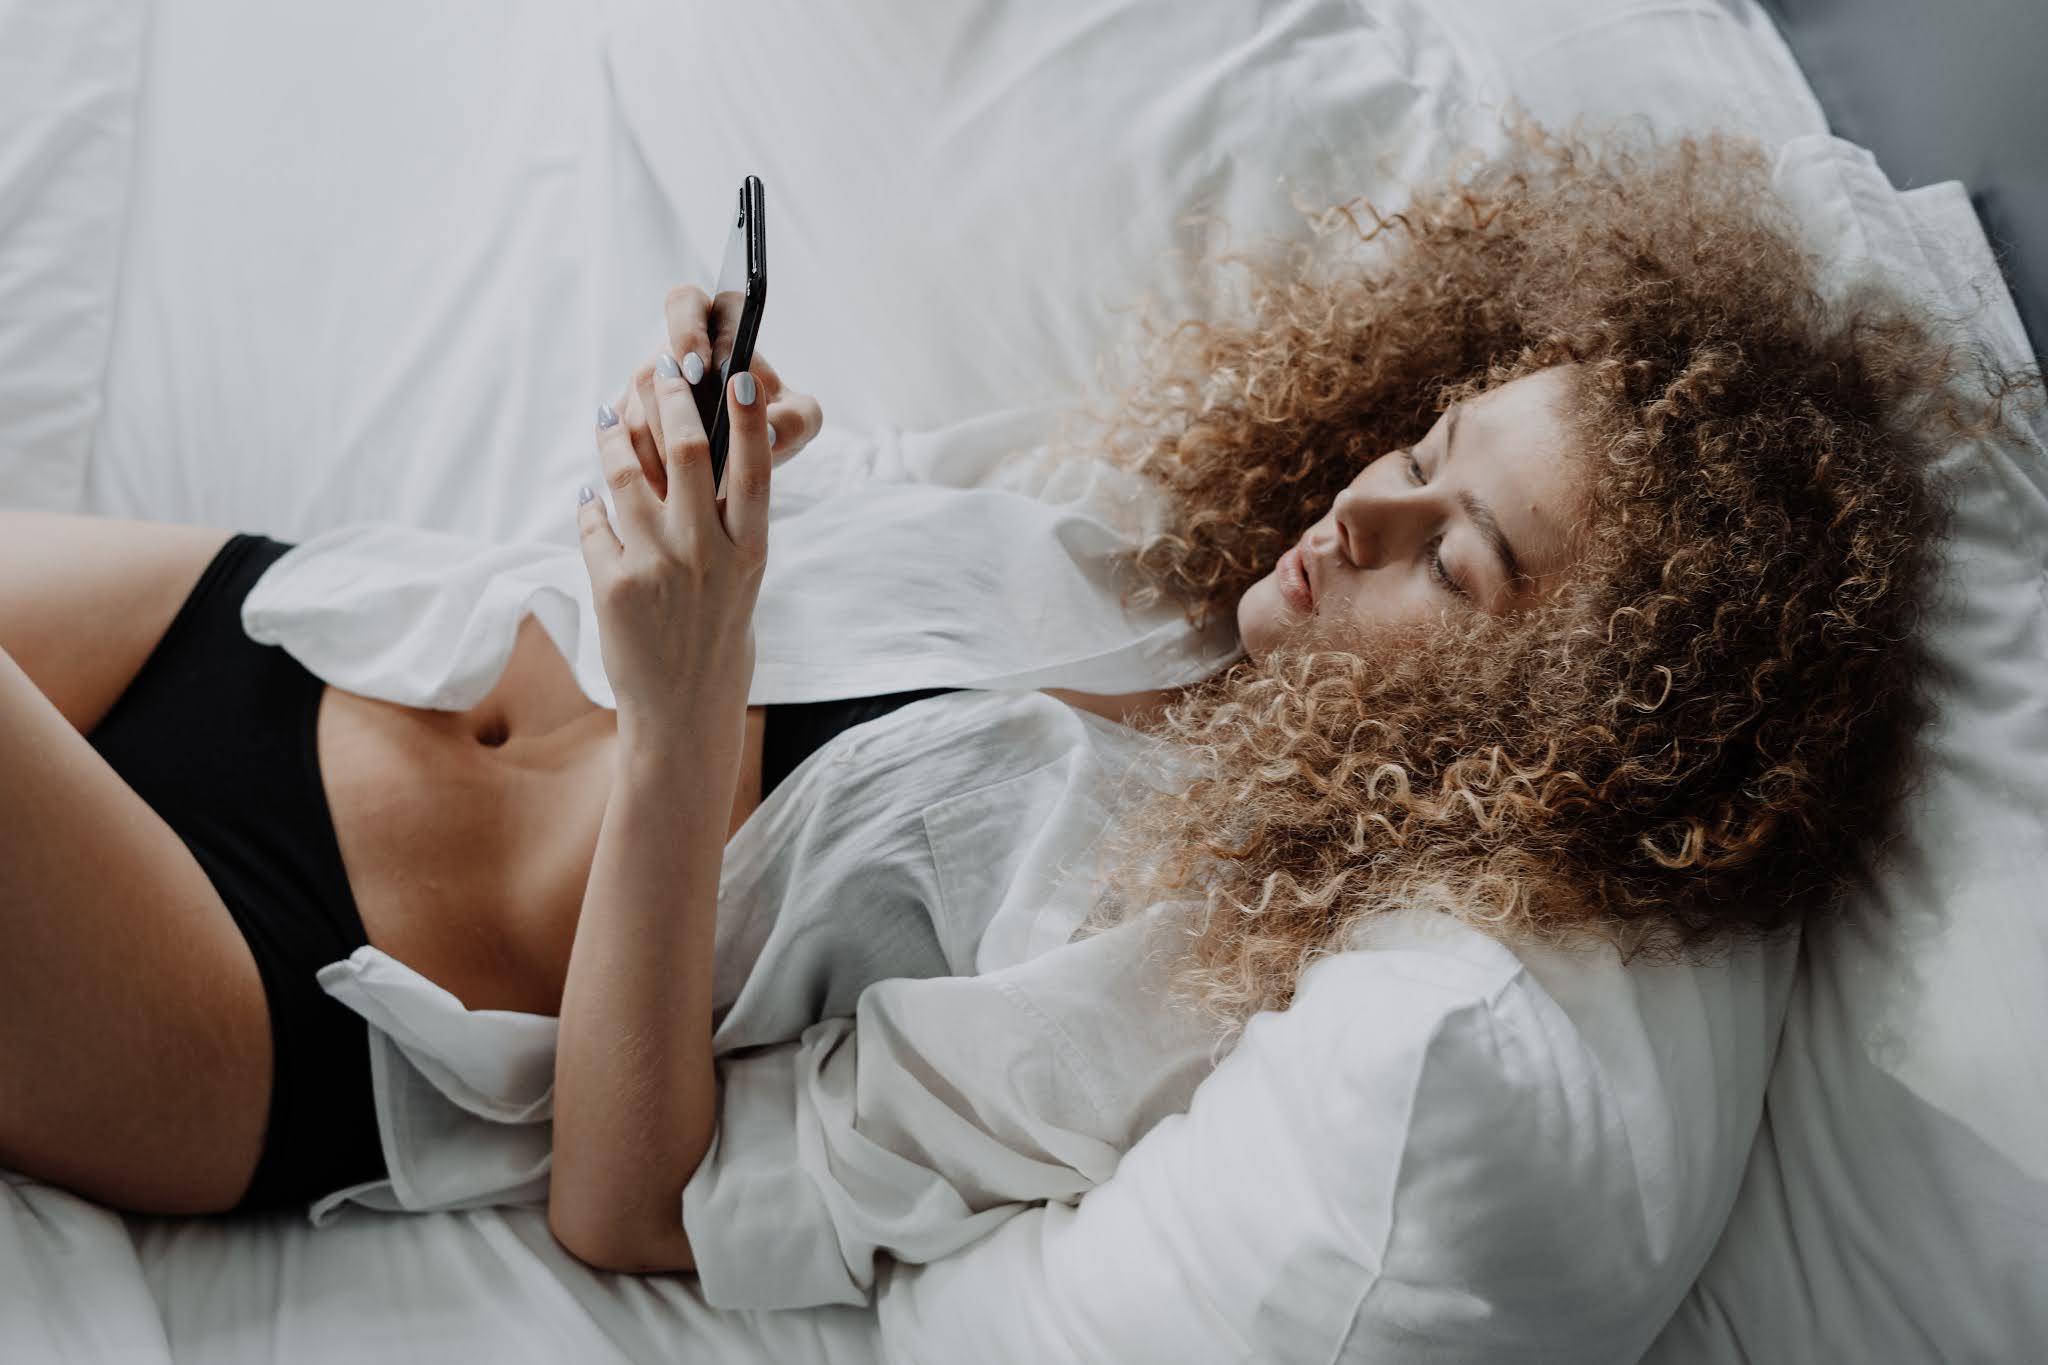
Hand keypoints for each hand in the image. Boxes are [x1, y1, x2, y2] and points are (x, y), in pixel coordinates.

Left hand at [576, 354, 774, 746]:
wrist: (684, 713)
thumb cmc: (718, 639)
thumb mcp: (740, 581)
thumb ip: (724, 527)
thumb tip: (691, 459)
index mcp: (749, 552)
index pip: (754, 471)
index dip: (747, 421)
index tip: (738, 378)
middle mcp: (706, 554)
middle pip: (688, 453)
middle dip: (672, 399)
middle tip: (661, 365)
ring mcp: (657, 568)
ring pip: (627, 476)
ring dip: (614, 437)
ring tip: (608, 416)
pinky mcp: (613, 586)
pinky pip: (594, 523)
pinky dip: (591, 503)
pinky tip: (590, 493)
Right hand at [613, 285, 825, 500]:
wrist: (749, 462)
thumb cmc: (776, 425)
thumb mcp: (799, 422)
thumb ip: (794, 419)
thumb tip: (768, 429)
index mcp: (716, 327)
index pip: (685, 303)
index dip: (687, 332)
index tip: (700, 370)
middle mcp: (674, 352)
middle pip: (654, 366)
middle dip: (672, 406)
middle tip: (695, 439)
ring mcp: (646, 387)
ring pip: (634, 411)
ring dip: (660, 444)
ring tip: (690, 478)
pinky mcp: (625, 420)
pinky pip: (620, 439)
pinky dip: (646, 465)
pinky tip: (670, 489)